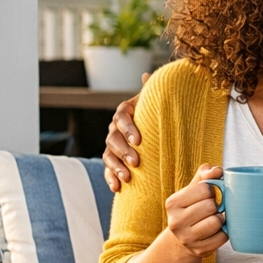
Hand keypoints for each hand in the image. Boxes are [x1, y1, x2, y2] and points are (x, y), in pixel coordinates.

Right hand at [103, 72, 150, 191]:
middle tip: (136, 162)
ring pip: (108, 155)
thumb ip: (152, 91)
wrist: (153, 132)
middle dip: (124, 151)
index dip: (128, 128)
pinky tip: (117, 188)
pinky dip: (111, 178)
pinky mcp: (112, 161)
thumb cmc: (156, 116)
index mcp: (124, 113)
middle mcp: (114, 129)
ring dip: (116, 167)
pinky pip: (107, 170)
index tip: (139, 140)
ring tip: (128, 178)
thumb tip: (146, 74)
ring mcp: (112, 146)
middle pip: (113, 139)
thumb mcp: (155, 103)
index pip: (121, 118)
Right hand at [165, 165, 228, 257]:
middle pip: (211, 206)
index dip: (212, 190)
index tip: (209, 195)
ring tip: (215, 219)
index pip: (205, 189)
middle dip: (217, 205)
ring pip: (216, 222)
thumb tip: (217, 170)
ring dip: (220, 219)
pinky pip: (222, 237)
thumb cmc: (192, 208)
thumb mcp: (194, 189)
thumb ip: (205, 175)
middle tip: (213, 209)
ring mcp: (186, 238)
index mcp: (172, 203)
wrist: (183, 238)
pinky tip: (217, 231)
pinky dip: (224, 232)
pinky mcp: (199, 250)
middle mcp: (175, 222)